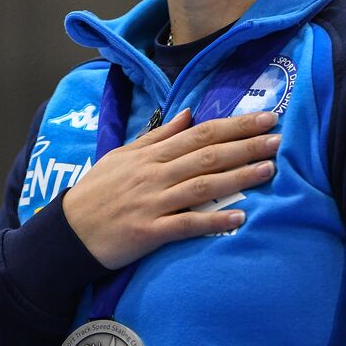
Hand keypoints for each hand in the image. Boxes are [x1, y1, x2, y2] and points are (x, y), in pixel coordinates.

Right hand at [62, 108, 280, 268]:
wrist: (68, 231)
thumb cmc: (97, 191)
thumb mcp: (123, 155)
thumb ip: (157, 136)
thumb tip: (189, 113)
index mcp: (150, 154)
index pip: (199, 133)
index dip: (234, 125)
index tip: (264, 118)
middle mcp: (155, 174)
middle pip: (207, 155)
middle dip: (245, 144)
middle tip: (277, 137)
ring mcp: (153, 202)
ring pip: (202, 185)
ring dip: (238, 176)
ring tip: (269, 169)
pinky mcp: (150, 231)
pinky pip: (186, 224)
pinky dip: (213, 220)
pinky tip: (239, 217)